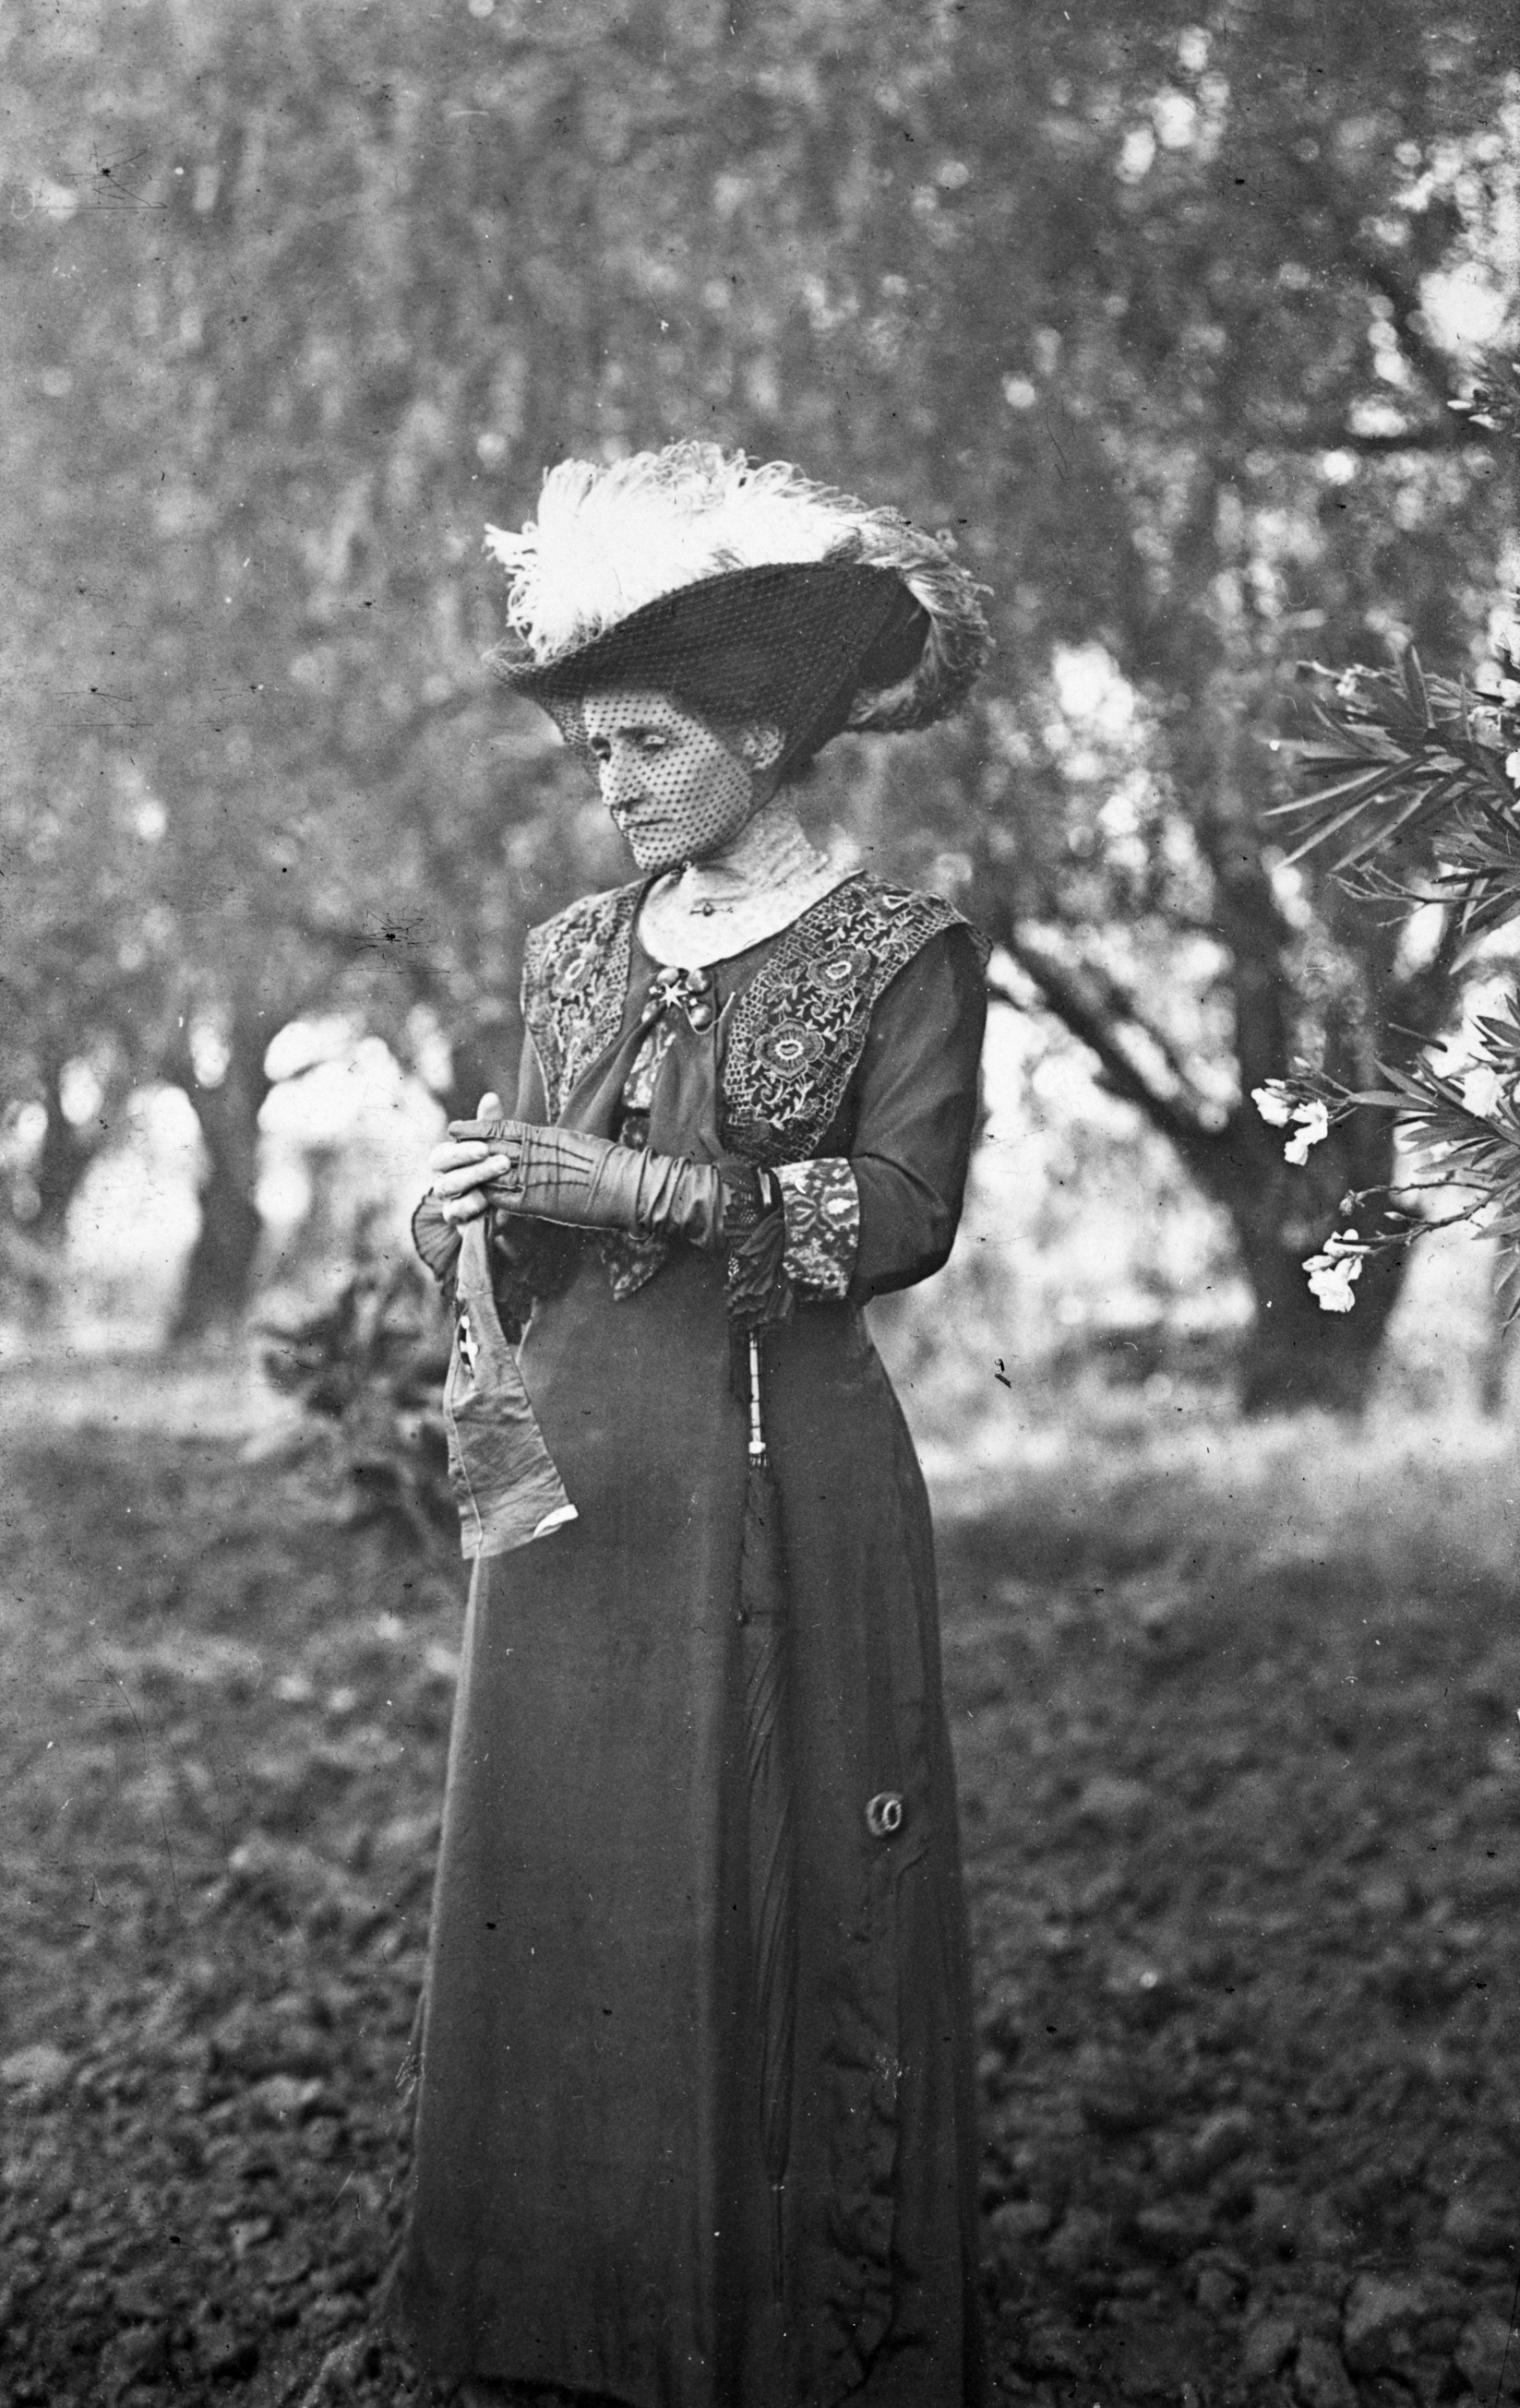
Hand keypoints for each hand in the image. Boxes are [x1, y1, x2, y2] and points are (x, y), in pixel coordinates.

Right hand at [428, 1091, 515, 1224]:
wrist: (512, 1202)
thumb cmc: (497, 1165)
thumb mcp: (496, 1144)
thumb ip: (490, 1125)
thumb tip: (491, 1097)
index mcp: (447, 1163)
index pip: (441, 1157)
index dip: (460, 1153)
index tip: (484, 1147)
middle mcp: (445, 1185)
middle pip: (447, 1180)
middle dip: (475, 1170)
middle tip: (504, 1162)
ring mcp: (451, 1206)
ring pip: (452, 1202)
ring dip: (477, 1191)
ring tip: (503, 1181)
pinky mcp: (462, 1225)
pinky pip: (461, 1221)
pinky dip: (476, 1212)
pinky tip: (496, 1207)